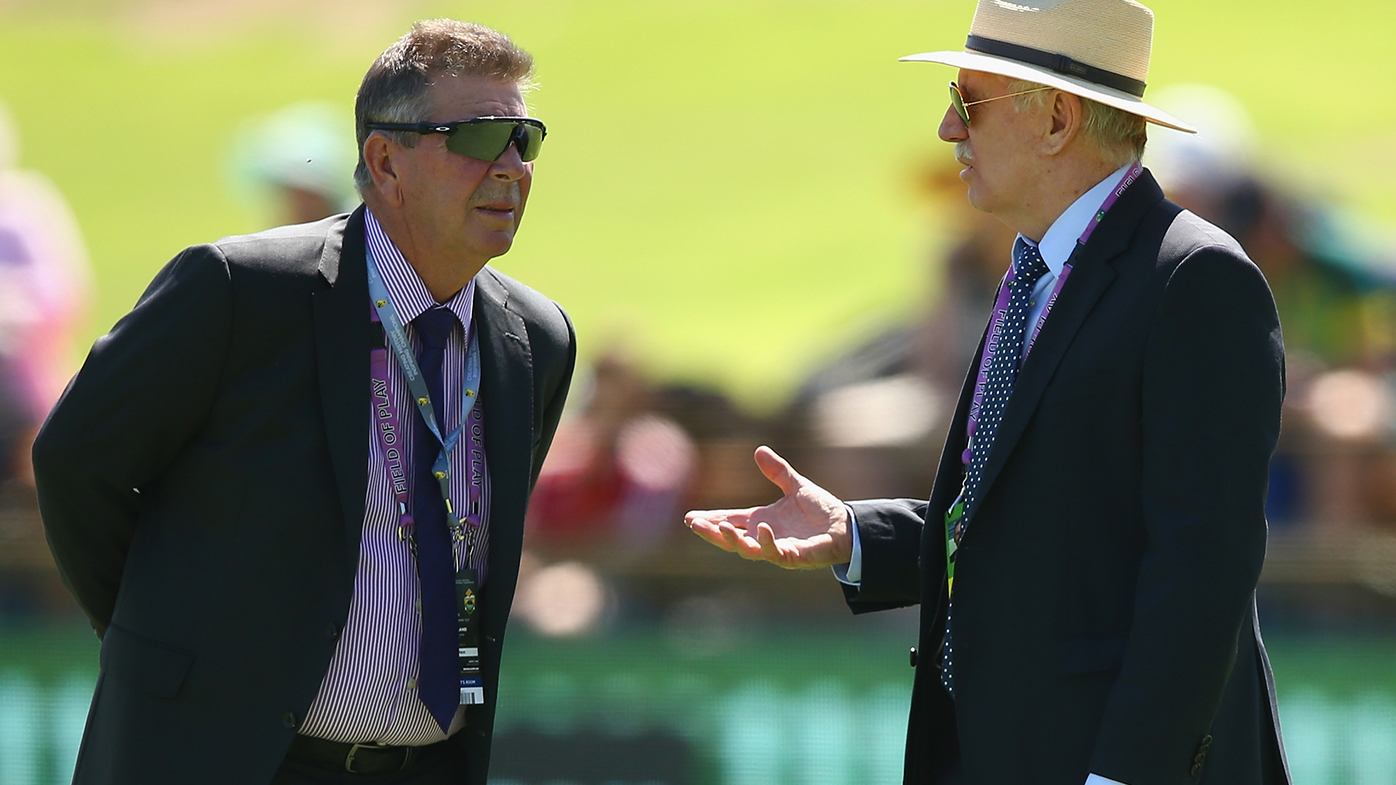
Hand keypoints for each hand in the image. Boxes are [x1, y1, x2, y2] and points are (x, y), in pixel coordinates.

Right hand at [684, 446, 851, 568]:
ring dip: (733, 540)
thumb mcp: (796, 486)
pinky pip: (775, 553)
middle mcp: (766, 536)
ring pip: (748, 550)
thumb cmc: (822, 511)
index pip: (730, 521)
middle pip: (731, 538)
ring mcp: (778, 548)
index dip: (711, 520)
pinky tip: (761, 528)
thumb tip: (758, 450)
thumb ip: (778, 471)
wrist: (848, 525)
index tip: (690, 517)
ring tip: (722, 527)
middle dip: (712, 533)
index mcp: (762, 520)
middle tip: (694, 524)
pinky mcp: (794, 556)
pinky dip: (766, 542)